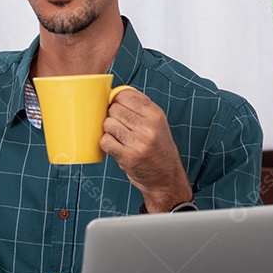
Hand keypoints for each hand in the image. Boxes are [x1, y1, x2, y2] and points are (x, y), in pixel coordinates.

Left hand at [101, 88, 192, 211]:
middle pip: (114, 108)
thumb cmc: (159, 149)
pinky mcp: (128, 157)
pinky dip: (107, 144)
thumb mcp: (157, 123)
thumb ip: (140, 108)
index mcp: (156, 114)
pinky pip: (105, 141)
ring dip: (109, 131)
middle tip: (120, 126)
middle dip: (113, 116)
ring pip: (108, 124)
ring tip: (119, 138)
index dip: (117, 100)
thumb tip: (115, 93)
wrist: (166, 178)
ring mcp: (138, 142)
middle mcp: (148, 127)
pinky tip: (116, 147)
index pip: (126, 95)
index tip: (118, 107)